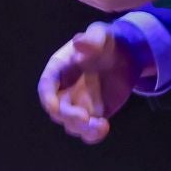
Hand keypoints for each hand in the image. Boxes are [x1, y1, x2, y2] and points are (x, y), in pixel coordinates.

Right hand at [37, 23, 137, 144]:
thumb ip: (91, 39)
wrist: (124, 57)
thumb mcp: (101, 36)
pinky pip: (88, 131)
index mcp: (59, 69)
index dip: (47, 97)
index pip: (46, 86)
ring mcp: (77, 105)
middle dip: (68, 116)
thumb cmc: (106, 43)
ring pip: (71, 124)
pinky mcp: (92, 116)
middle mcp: (64, 90)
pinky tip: (104, 128)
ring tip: (101, 125)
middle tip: (85, 118)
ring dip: (83, 128)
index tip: (54, 107)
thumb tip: (78, 42)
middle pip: (57, 110)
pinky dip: (93, 134)